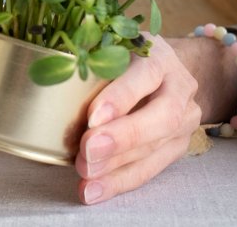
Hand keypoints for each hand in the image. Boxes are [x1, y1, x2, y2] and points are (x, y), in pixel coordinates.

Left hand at [74, 35, 200, 203]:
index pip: (146, 74)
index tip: (92, 117)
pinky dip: (120, 181)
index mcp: (160, 57)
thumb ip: (92, 60)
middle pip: (162, 116)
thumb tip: (51, 77)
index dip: (121, 97)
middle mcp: (179, 87)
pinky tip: (95, 190)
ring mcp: (185, 119)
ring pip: (156, 147)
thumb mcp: (112, 47)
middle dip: (122, 138)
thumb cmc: (126, 57)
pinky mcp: (178, 145)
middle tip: (88, 152)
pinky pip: (152, 168)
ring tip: (86, 175)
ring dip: (117, 166)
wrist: (168, 72)